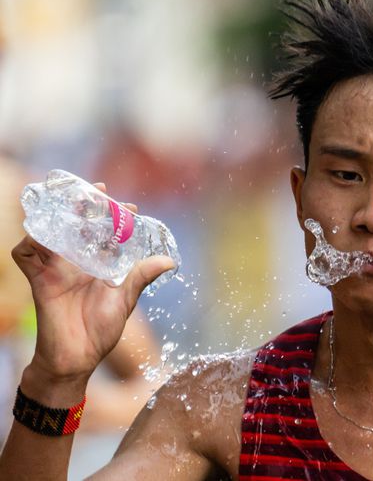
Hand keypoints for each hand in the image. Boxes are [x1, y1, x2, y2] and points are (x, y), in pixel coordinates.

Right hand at [12, 183, 174, 385]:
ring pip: (49, 231)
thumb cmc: (99, 331)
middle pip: (75, 224)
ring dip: (59, 216)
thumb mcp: (125, 299)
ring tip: (76, 206)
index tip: (130, 208)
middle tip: (101, 192)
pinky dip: (30, 241)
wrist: (77, 360)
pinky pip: (24, 254)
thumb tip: (168, 262)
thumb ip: (141, 277)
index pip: (103, 232)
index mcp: (96, 264)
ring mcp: (55, 269)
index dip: (114, 216)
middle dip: (85, 205)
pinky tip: (44, 234)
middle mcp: (75, 262)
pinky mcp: (39, 280)